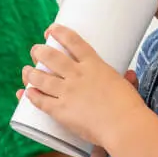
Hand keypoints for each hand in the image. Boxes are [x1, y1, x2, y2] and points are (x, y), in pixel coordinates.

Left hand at [19, 24, 146, 145]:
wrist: (124, 127)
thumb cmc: (130, 107)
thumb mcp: (127, 86)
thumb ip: (127, 79)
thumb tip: (131, 75)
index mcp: (94, 65)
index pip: (73, 42)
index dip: (59, 33)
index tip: (50, 30)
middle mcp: (77, 75)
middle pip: (51, 57)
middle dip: (39, 51)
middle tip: (35, 50)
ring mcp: (67, 92)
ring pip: (41, 78)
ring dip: (30, 73)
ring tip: (26, 70)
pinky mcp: (61, 110)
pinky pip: (41, 101)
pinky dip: (31, 96)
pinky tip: (26, 93)